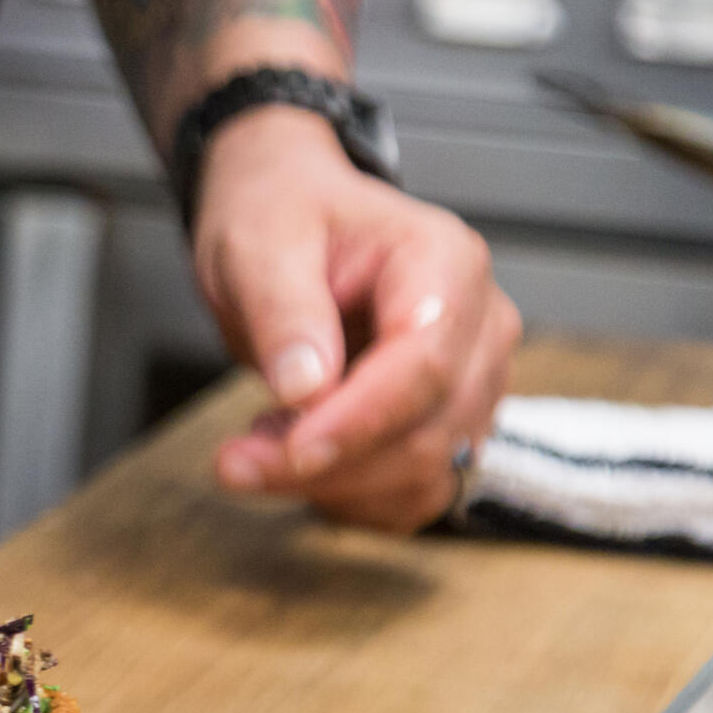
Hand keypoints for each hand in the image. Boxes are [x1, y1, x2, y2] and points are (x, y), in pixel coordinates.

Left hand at [190, 106, 521, 531]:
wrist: (289, 219)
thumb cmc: (282, 217)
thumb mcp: (258, 244)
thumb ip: (283, 312)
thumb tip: (305, 389)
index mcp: (444, 262)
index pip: (424, 363)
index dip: (358, 420)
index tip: (289, 451)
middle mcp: (479, 324)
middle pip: (429, 430)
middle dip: (330, 464)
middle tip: (233, 464)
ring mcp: (474, 380)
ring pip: (426, 473)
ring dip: (334, 485)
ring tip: (257, 445)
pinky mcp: (451, 425)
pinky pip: (415, 494)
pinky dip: (351, 496)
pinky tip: (295, 456)